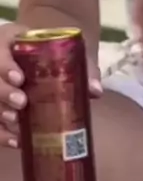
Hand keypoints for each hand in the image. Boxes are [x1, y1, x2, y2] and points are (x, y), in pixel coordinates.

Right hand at [0, 22, 101, 147]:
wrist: (44, 49)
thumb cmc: (53, 47)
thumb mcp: (66, 49)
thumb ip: (82, 66)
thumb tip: (95, 90)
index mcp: (9, 39)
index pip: (1, 49)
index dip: (6, 66)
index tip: (19, 78)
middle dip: (3, 91)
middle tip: (21, 102)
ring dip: (1, 112)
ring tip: (16, 122)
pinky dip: (2, 133)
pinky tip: (15, 140)